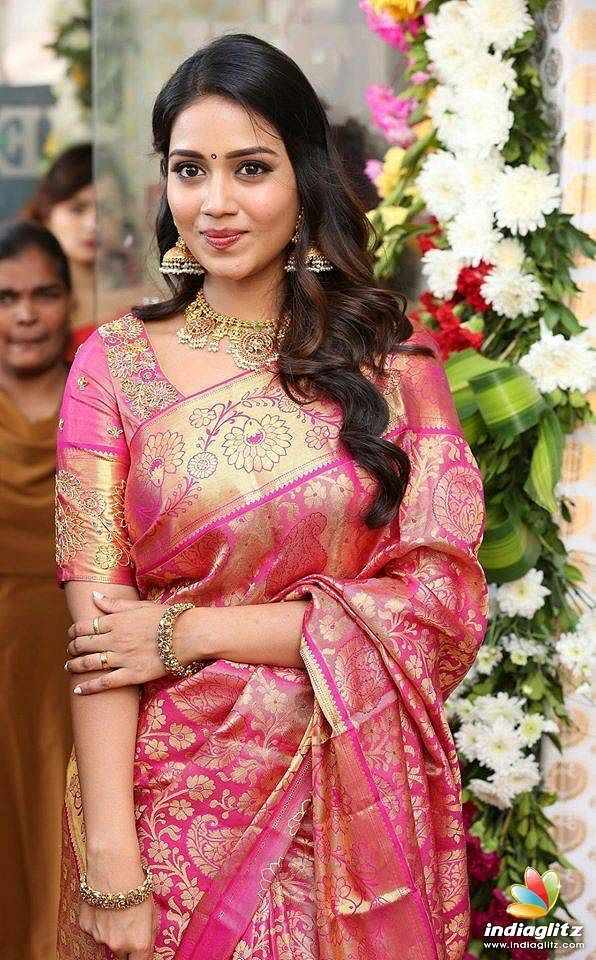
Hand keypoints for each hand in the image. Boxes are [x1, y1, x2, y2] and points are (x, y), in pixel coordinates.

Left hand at [64, 592, 185, 693]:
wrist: (188, 635)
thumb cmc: (167, 618)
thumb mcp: (140, 605)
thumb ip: (115, 603)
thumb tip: (94, 596)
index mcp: (116, 621)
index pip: (84, 626)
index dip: (73, 631)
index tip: (71, 634)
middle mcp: (114, 639)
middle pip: (83, 644)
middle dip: (72, 648)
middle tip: (70, 650)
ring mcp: (122, 658)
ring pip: (89, 663)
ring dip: (75, 665)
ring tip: (69, 667)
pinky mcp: (132, 675)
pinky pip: (105, 683)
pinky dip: (89, 687)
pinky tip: (79, 690)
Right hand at [80, 852, 157, 959]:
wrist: (113, 867)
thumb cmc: (136, 884)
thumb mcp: (151, 909)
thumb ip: (148, 932)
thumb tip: (146, 944)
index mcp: (139, 943)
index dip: (140, 955)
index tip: (140, 949)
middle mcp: (118, 945)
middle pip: (122, 953)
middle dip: (125, 943)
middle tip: (127, 922)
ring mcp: (99, 938)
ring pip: (106, 940)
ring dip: (110, 930)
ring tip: (115, 906)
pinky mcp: (85, 927)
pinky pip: (93, 929)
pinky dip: (98, 920)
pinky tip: (103, 902)